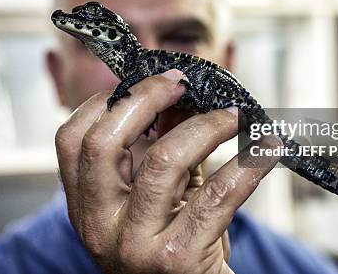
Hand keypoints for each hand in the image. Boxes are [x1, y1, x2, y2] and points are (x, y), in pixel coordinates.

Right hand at [55, 69, 280, 273]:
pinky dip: (247, 164)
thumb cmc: (174, 248)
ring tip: (233, 115)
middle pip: (103, 143)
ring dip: (206, 126)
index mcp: (86, 207)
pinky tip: (265, 150)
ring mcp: (134, 245)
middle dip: (145, 99)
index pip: (72, 142)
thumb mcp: (158, 198)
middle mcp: (100, 226)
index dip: (106, 102)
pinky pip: (217, 195)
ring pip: (163, 161)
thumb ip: (161, 149)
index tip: (148, 82)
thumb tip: (178, 97)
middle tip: (182, 85)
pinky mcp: (176, 259)